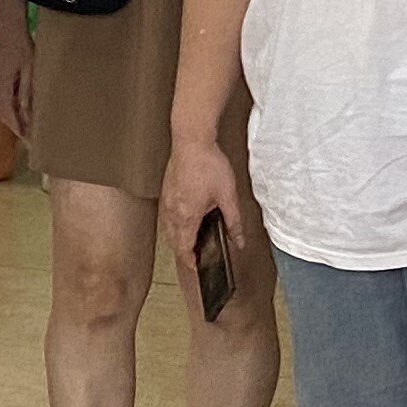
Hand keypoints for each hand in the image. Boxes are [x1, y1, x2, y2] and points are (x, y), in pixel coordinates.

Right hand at [0, 12, 36, 138]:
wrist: (8, 24)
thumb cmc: (21, 44)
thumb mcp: (29, 71)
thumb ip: (27, 94)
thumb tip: (28, 115)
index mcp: (2, 86)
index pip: (9, 114)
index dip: (18, 128)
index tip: (28, 139)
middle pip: (1, 112)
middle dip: (13, 125)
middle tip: (26, 136)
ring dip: (9, 116)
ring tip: (22, 125)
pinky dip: (6, 105)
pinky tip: (14, 106)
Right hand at [158, 132, 250, 270]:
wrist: (191, 140)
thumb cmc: (208, 164)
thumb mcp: (228, 196)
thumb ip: (234, 222)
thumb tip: (239, 240)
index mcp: (187, 216)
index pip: (184, 248)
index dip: (190, 261)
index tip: (197, 267)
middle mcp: (173, 211)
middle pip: (174, 241)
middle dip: (184, 252)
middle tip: (196, 257)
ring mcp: (167, 200)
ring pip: (169, 228)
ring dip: (179, 238)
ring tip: (192, 240)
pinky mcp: (166, 189)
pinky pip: (168, 214)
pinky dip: (176, 223)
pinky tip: (186, 218)